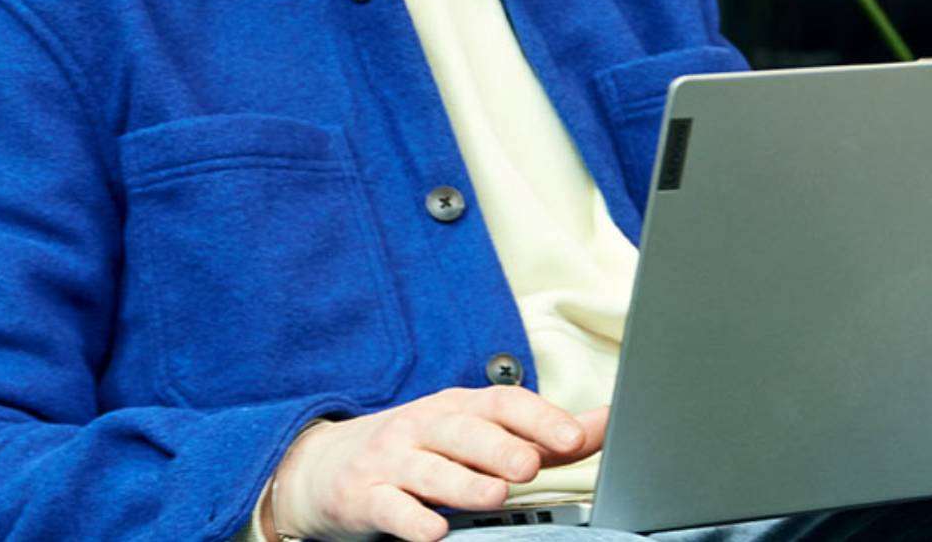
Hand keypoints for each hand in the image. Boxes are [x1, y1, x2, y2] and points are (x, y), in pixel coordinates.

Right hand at [265, 387, 607, 541]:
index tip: (573, 436)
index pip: (500, 402)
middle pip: (464, 431)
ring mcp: (392, 460)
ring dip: (463, 483)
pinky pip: (390, 507)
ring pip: (430, 469)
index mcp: (458, 408)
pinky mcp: (365, 494)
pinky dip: (411, 518)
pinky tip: (433, 529)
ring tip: (495, 495)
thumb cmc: (418, 449)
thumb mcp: (474, 433)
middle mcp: (424, 427)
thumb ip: (540, 435)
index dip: (536, 416)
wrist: (326, 466)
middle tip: (529, 465)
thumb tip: (605, 423)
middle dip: (498, 446)